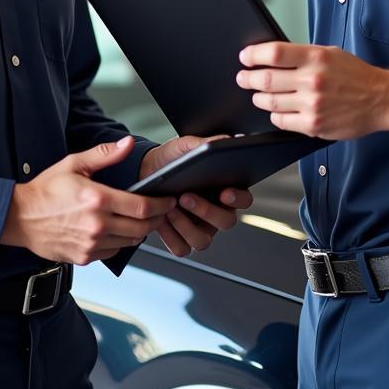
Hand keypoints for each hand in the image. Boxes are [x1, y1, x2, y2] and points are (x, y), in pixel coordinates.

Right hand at [1, 136, 175, 264]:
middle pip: (141, 228)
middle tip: (161, 212)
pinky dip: (121, 242)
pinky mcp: (84, 257)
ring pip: (130, 242)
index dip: (161, 205)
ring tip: (140, 220)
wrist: (19, 217)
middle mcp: (96, 224)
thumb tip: (126, 143)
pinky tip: (117, 230)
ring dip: (140, 232)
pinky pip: (114, 251)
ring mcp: (90, 244)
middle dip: (157, 220)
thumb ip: (105, 155)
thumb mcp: (75, 164)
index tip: (168, 201)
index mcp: (97, 199)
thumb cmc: (45, 191)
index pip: (142, 207)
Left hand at [139, 136, 252, 257]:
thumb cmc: (170, 159)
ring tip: (169, 208)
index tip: (225, 192)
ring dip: (186, 226)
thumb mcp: (185, 146)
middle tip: (186, 196)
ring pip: (203, 240)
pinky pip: (182, 248)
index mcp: (225, 190)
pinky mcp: (181, 240)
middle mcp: (217, 212)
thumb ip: (205, 143)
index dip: (238, 199)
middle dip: (206, 211)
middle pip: (226, 222)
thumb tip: (226, 140)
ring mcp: (200, 229)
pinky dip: (171, 236)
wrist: (143, 171)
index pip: (244, 199)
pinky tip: (161, 221)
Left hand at [237, 42, 387, 140]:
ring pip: (270, 102)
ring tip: (258, 94)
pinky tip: (277, 110)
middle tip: (243, 77)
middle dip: (248, 78)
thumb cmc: (356, 75)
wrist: (381, 99)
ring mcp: (312, 104)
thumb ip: (303, 55)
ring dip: (259, 97)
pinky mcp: (314, 125)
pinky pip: (281, 121)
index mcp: (316, 57)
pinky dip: (274, 115)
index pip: (274, 53)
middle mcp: (313, 80)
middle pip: (266, 79)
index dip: (253, 55)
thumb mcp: (330, 53)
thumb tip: (272, 56)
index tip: (245, 57)